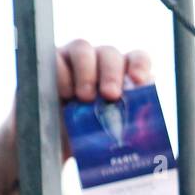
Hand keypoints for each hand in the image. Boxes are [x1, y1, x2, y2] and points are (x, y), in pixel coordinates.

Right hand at [4, 41, 152, 159]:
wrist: (57, 145)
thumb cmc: (91, 138)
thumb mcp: (111, 132)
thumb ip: (128, 124)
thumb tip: (143, 129)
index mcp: (123, 75)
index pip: (137, 58)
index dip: (139, 65)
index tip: (139, 81)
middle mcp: (100, 62)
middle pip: (109, 54)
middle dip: (111, 74)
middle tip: (110, 95)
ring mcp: (74, 59)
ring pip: (82, 49)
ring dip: (86, 72)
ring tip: (85, 98)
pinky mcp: (51, 62)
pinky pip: (56, 58)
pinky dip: (62, 75)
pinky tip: (65, 94)